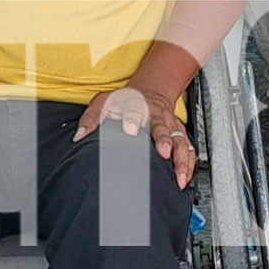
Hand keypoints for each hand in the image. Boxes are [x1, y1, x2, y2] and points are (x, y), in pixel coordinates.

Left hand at [73, 86, 195, 189]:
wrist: (152, 90)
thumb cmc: (127, 100)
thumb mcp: (105, 102)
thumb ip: (91, 118)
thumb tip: (79, 136)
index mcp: (137, 106)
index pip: (134, 110)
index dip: (132, 119)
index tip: (130, 130)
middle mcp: (157, 115)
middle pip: (162, 127)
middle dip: (164, 140)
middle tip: (164, 153)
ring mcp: (171, 125)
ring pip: (181, 140)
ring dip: (181, 158)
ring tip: (179, 177)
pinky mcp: (179, 133)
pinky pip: (189, 149)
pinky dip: (189, 164)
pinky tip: (186, 178)